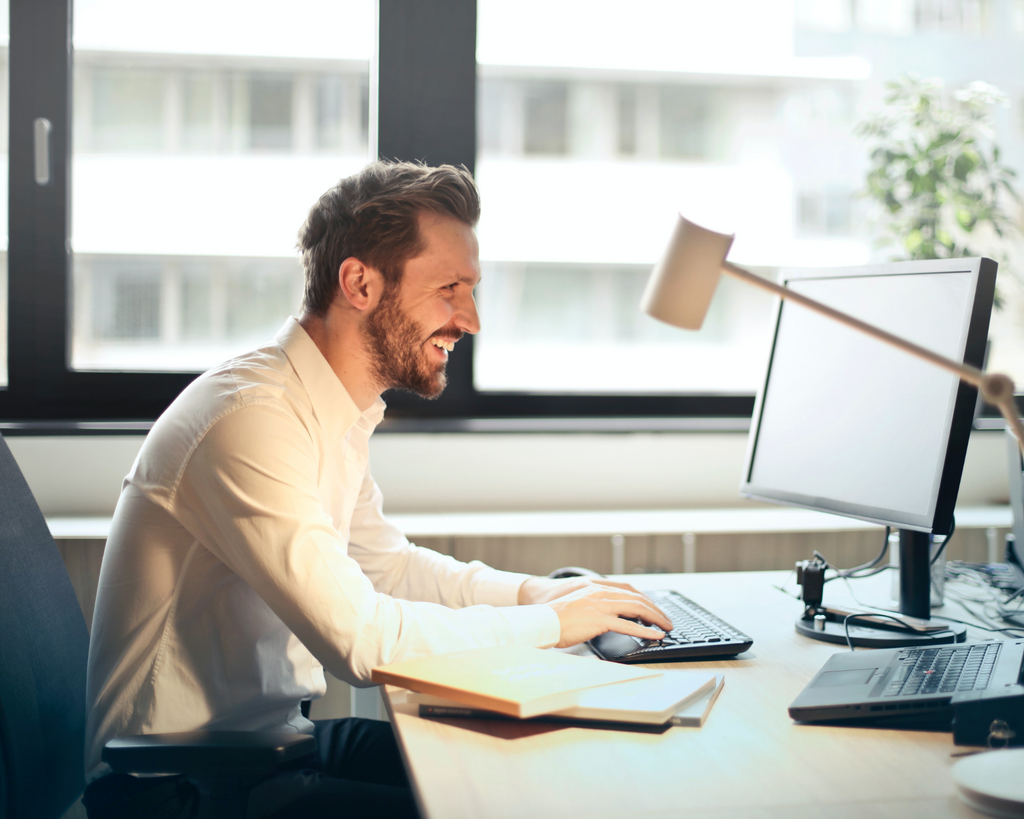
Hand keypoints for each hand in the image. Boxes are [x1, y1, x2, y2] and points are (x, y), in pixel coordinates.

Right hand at [518, 576, 672, 648]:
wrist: (542, 620)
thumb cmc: (555, 617)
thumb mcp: (578, 604)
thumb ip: (594, 606)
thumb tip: (608, 617)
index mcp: (595, 588)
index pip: (628, 590)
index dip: (644, 598)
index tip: (654, 608)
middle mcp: (600, 593)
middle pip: (636, 598)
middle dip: (655, 609)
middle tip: (666, 619)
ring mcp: (600, 606)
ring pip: (637, 609)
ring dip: (655, 618)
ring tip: (666, 627)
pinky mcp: (599, 620)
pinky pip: (628, 626)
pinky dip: (645, 631)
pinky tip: (655, 636)